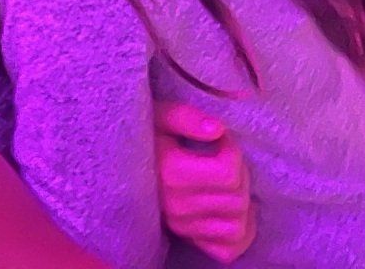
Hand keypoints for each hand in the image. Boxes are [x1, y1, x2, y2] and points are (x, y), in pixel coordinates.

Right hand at [154, 100, 253, 262]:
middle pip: (236, 199)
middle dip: (240, 175)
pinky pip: (228, 249)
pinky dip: (240, 233)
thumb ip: (187, 117)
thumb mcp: (162, 114)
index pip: (228, 173)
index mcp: (170, 173)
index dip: (232, 150)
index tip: (219, 139)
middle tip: (223, 159)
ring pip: (237, 226)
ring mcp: (182, 226)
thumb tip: (217, 129)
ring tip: (228, 184)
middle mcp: (175, 206)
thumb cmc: (148, 133)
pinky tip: (231, 210)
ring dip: (242, 204)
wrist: (123, 160)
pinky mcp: (187, 238)